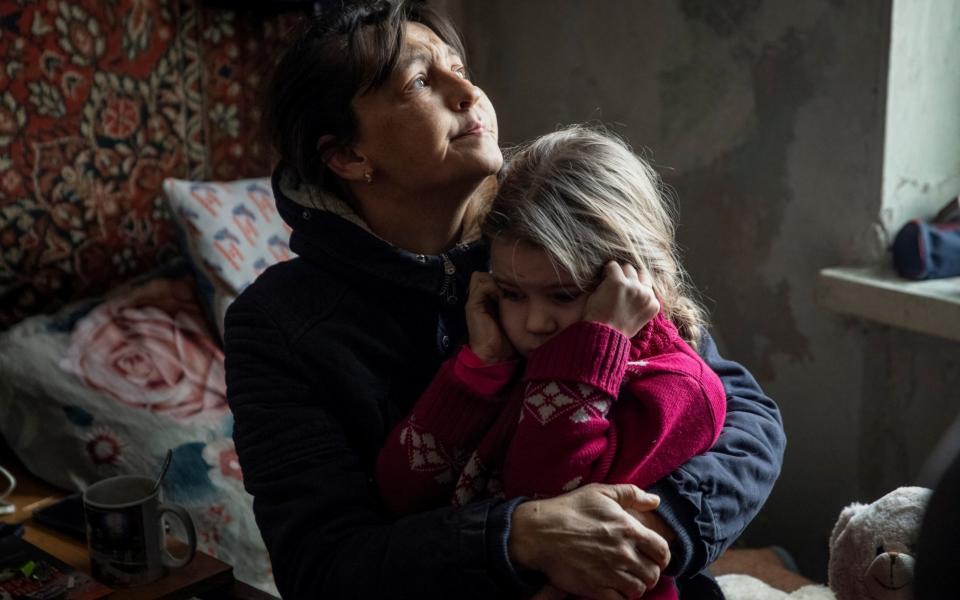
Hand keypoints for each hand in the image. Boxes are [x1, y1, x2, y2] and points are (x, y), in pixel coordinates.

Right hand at [465, 272, 514, 363]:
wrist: (493, 355)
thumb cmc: (504, 339)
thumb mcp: (510, 317)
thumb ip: (511, 304)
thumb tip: (523, 292)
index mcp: (485, 300)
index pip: (487, 277)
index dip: (499, 279)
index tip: (513, 285)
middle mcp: (477, 298)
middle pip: (482, 275)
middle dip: (496, 277)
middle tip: (509, 286)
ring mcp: (474, 301)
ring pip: (480, 277)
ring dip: (494, 281)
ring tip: (505, 291)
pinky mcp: (473, 305)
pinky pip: (481, 286)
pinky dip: (492, 287)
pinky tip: (502, 296)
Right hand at [509, 483, 670, 599]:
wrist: (540, 532)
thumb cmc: (570, 509)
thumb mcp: (600, 492)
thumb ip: (631, 494)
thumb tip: (655, 501)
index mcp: (628, 529)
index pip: (662, 550)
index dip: (662, 556)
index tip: (655, 557)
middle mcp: (623, 553)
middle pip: (652, 573)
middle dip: (650, 572)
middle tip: (640, 570)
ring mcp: (610, 572)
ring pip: (639, 589)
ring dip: (636, 586)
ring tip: (628, 580)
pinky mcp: (595, 588)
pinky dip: (621, 596)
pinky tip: (614, 588)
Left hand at [582, 261, 659, 338]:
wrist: (603, 336)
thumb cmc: (616, 330)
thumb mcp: (637, 319)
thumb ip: (641, 304)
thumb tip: (637, 288)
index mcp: (653, 304)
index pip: (647, 284)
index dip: (635, 285)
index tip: (625, 290)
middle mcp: (646, 294)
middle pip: (639, 273)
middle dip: (628, 277)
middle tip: (616, 285)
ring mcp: (632, 286)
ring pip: (627, 268)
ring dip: (618, 273)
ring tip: (608, 282)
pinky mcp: (617, 281)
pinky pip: (612, 266)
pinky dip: (606, 270)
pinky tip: (601, 278)